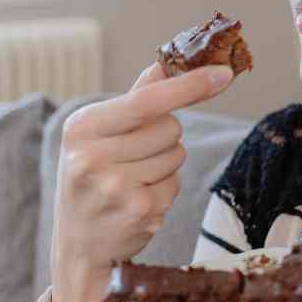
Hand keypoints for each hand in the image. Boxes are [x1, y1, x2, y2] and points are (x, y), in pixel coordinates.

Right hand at [49, 60, 234, 301]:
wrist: (77, 243)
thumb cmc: (92, 177)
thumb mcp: (100, 133)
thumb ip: (138, 96)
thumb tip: (172, 58)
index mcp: (82, 126)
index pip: (148, 100)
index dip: (190, 85)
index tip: (225, 73)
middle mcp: (92, 156)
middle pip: (170, 128)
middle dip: (165, 139)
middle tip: (134, 159)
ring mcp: (114, 187)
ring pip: (177, 156)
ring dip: (165, 167)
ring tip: (132, 182)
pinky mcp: (137, 212)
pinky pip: (175, 186)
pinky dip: (164, 192)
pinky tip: (137, 203)